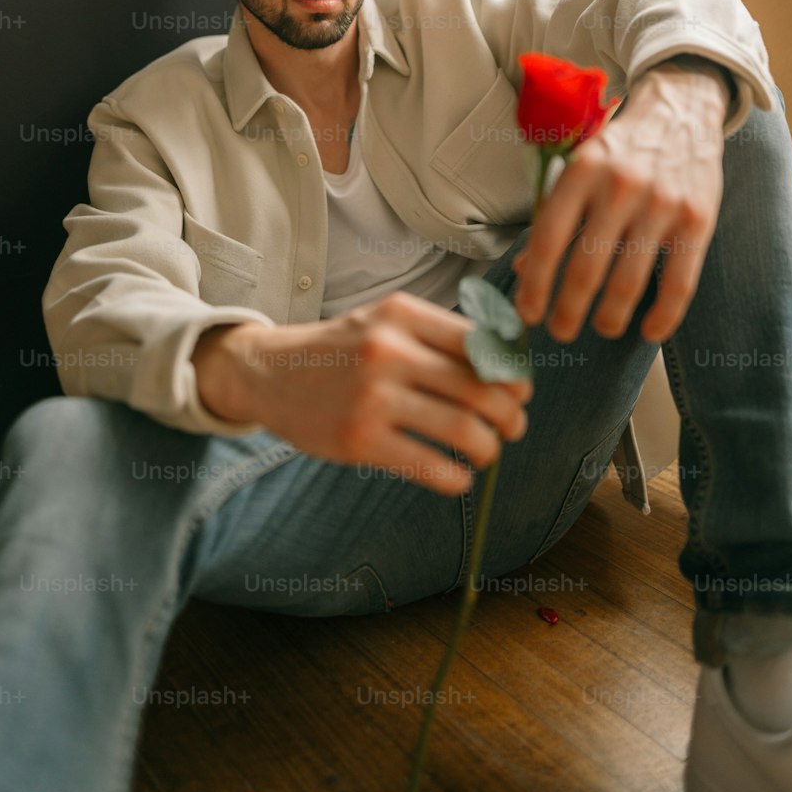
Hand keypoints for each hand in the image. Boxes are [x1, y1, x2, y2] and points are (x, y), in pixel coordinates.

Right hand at [193, 293, 533, 496]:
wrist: (271, 372)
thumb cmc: (344, 350)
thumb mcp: (387, 321)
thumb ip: (441, 337)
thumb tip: (512, 368)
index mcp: (402, 314)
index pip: (483, 343)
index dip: (514, 373)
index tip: (520, 392)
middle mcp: (389, 350)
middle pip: (482, 388)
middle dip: (510, 415)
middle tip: (513, 427)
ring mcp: (373, 397)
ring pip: (464, 430)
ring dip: (489, 448)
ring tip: (486, 451)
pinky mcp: (360, 441)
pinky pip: (431, 466)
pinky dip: (457, 478)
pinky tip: (458, 476)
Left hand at [512, 65, 726, 344]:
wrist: (680, 111)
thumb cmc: (620, 148)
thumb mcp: (580, 167)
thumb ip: (556, 215)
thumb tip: (526, 271)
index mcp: (581, 170)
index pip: (549, 239)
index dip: (535, 284)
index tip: (528, 313)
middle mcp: (619, 186)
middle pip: (586, 266)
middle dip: (568, 309)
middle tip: (560, 331)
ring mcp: (661, 202)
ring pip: (629, 280)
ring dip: (609, 316)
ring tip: (601, 328)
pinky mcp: (697, 218)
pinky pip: (679, 282)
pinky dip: (663, 315)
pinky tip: (649, 332)